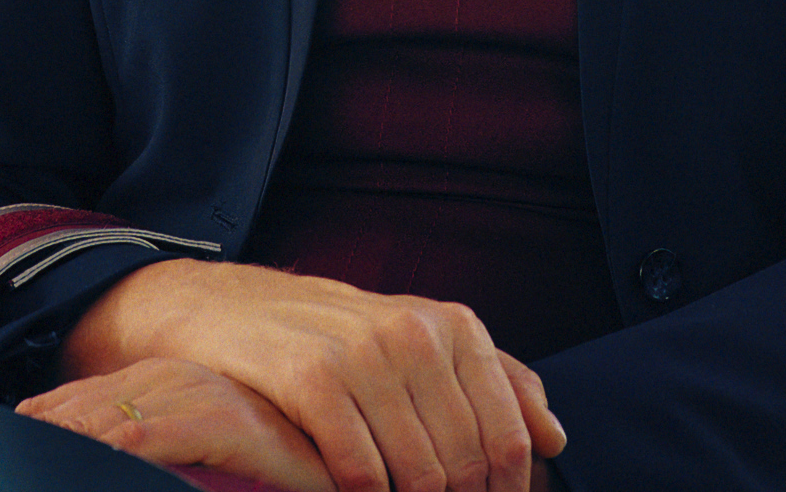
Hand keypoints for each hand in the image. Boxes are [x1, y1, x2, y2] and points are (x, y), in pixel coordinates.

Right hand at [60, 261, 566, 491]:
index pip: (506, 440)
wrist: (230, 310)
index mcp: (452, 325)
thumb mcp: (419, 343)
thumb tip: (555, 439)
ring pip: (417, 474)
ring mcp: (363, 351)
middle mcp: (414, 331)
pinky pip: (360, 470)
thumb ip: (495, 383)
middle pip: (464, 465)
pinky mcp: (311, 377)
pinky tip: (349, 487)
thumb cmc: (336, 338)